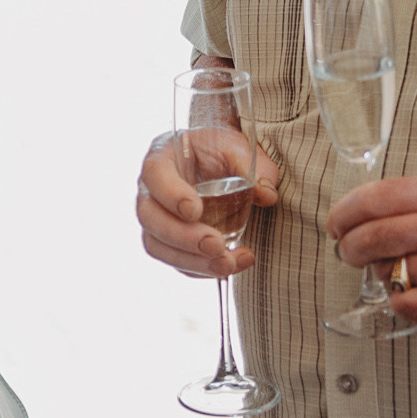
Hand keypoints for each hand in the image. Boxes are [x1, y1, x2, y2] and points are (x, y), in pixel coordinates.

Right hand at [138, 139, 280, 278]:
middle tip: (215, 245)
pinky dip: (202, 269)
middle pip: (150, 217)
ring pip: (158, 245)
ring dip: (192, 260)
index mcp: (163, 158)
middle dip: (182, 236)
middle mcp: (152, 191)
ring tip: (227, 263)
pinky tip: (231, 265)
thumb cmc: (221, 152)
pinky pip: (177, 262)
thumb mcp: (237, 148)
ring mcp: (158, 219)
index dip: (170, 194)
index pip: (155, 174)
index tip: (195, 210)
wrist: (219, 165)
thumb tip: (266, 195)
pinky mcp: (171, 242)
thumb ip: (250, 166)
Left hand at [328, 174, 416, 328]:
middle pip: (368, 238)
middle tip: (348, 251)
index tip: (335, 224)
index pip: (371, 201)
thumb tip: (357, 214)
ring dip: (382, 272)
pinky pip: (400, 303)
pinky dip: (401, 299)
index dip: (343, 214)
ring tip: (405, 267)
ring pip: (383, 272)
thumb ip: (410, 199)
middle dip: (348, 247)